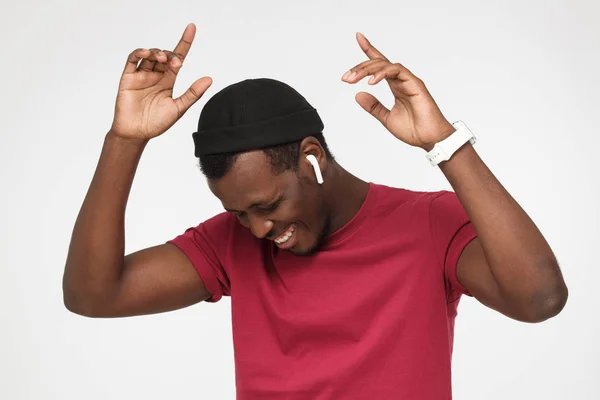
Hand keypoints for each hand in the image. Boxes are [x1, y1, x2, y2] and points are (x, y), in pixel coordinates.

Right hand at [110, 24, 212, 140]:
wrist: (136, 134)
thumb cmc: (156, 123)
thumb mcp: (178, 108)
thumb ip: (193, 93)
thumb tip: (209, 79)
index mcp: (168, 81)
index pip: (178, 57)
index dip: (185, 42)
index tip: (192, 28)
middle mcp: (155, 75)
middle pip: (164, 55)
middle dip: (171, 54)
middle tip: (176, 63)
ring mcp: (141, 75)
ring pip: (150, 55)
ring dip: (157, 52)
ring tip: (163, 58)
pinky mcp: (128, 78)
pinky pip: (132, 60)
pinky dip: (139, 53)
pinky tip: (147, 53)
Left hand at [342, 32, 454, 150]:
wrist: (429, 139)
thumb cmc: (414, 130)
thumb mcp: (386, 118)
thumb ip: (373, 107)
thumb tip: (357, 95)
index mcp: (396, 86)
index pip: (380, 64)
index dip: (370, 50)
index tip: (359, 38)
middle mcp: (402, 80)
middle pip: (379, 63)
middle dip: (360, 68)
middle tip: (346, 78)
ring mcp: (409, 80)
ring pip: (386, 64)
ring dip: (367, 69)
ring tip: (353, 79)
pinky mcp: (415, 83)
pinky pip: (397, 71)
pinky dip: (382, 73)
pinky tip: (371, 81)